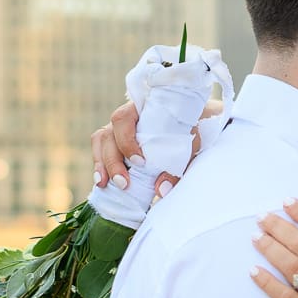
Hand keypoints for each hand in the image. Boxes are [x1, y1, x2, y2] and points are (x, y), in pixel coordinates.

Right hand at [90, 98, 218, 198]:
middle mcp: (127, 117)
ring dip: (101, 165)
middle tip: (124, 183)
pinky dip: (101, 167)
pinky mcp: (118, 143)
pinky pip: (101, 151)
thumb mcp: (189, 144)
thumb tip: (161, 189)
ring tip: (103, 184)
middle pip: (108, 135)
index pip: (122, 119)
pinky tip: (103, 183)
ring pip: (101, 143)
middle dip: (113, 162)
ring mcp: (119, 129)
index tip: (140, 162)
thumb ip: (177, 165)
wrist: (196, 122)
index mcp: (142, 108)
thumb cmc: (191, 129)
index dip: (126, 141)